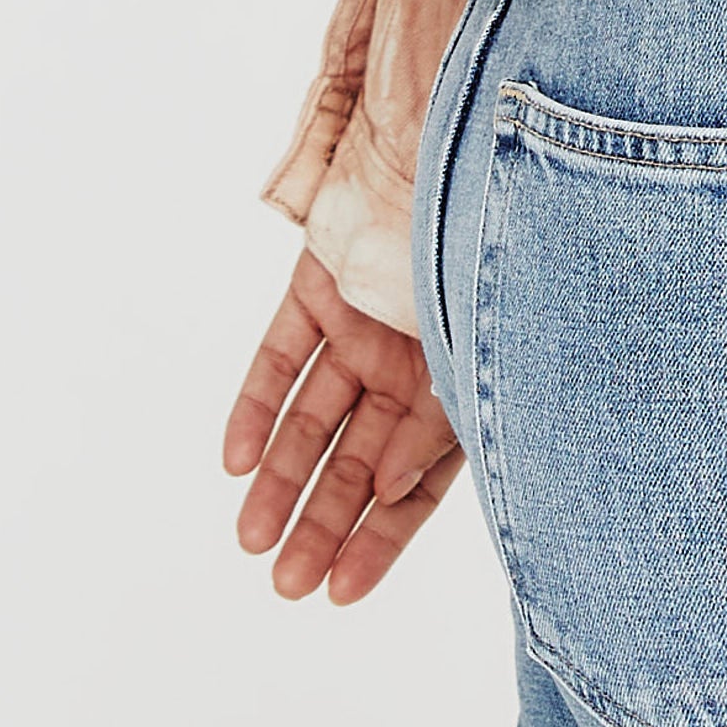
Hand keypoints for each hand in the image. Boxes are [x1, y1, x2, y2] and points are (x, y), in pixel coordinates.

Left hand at [222, 249, 464, 604]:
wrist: (453, 134)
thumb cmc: (489, 240)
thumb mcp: (471, 349)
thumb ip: (436, 423)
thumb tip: (386, 490)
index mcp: (468, 384)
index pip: (419, 481)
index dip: (381, 538)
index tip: (342, 592)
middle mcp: (417, 362)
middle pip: (360, 461)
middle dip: (324, 523)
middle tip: (286, 583)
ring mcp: (366, 324)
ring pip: (315, 419)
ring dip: (284, 479)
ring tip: (251, 536)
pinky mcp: (321, 287)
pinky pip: (282, 357)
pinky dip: (259, 406)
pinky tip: (237, 461)